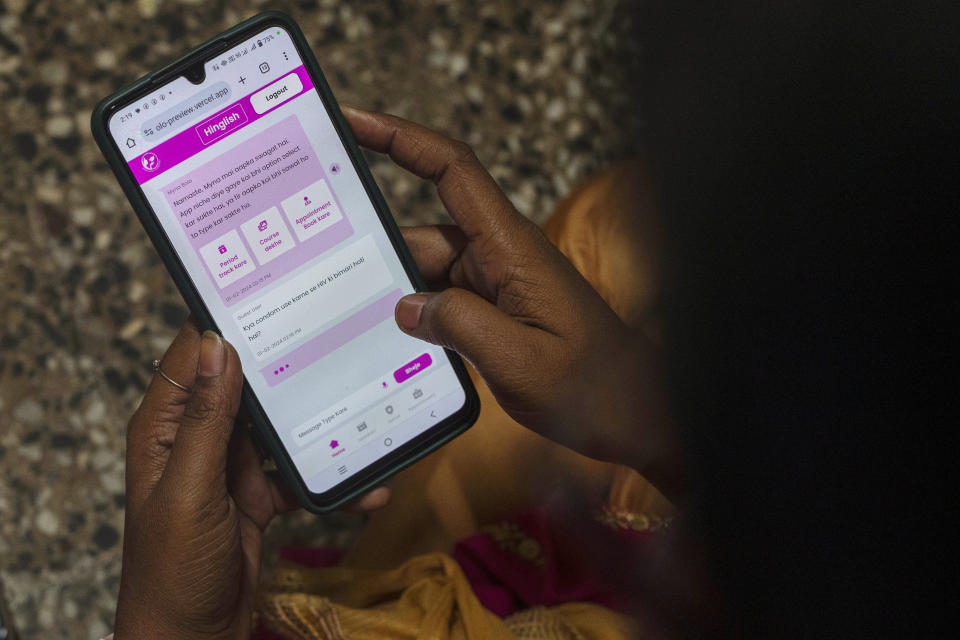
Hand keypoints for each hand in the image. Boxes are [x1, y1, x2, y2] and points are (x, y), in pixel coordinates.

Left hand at [114, 320, 388, 638]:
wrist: (189, 638)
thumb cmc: (170, 570)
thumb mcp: (189, 490)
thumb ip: (205, 421)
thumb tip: (216, 346)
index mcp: (165, 427)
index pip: (194, 356)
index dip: (226, 322)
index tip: (272, 293)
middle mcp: (196, 438)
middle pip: (245, 386)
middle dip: (288, 367)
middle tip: (335, 338)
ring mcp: (230, 466)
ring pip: (279, 427)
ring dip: (318, 424)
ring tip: (361, 409)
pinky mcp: (258, 494)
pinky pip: (298, 473)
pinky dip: (329, 478)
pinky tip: (364, 484)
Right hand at [344, 108, 682, 495]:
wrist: (634, 414)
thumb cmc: (591, 386)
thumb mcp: (519, 362)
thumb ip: (458, 327)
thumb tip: (404, 307)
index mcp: (512, 248)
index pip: (453, 170)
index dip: (401, 138)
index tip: (353, 121)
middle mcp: (502, 256)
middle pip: (424, 233)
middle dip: (379, 253)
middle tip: (323, 273)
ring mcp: (499, 284)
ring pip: (429, 272)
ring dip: (398, 295)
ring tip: (352, 325)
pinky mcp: (497, 310)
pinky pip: (445, 301)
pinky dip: (419, 317)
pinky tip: (393, 346)